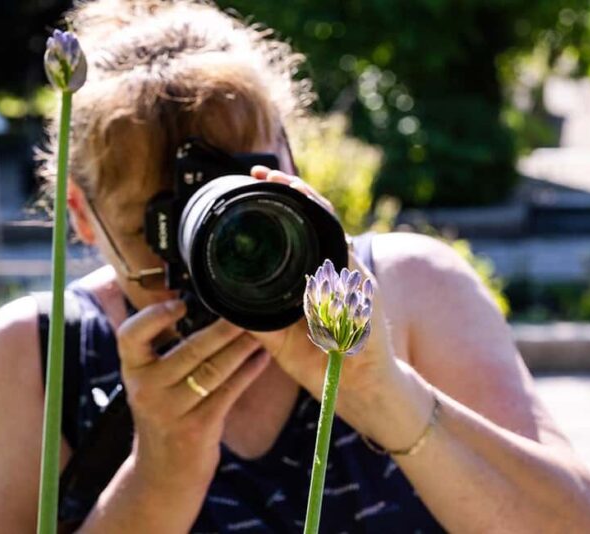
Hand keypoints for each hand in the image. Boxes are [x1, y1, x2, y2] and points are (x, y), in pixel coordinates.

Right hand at [116, 300, 269, 489]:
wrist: (162, 474)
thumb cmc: (162, 416)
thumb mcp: (149, 384)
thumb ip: (162, 351)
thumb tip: (198, 306)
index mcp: (133, 372)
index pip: (130, 336)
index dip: (153, 316)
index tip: (180, 302)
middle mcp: (146, 390)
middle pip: (189, 349)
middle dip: (223, 328)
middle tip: (245, 308)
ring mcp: (171, 411)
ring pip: (214, 369)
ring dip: (242, 347)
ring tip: (260, 329)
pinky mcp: (197, 428)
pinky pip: (229, 391)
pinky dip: (249, 372)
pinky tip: (262, 358)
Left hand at [248, 166, 398, 401]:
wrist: (362, 389)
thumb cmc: (321, 361)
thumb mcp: (279, 335)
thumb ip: (257, 313)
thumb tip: (223, 295)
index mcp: (320, 273)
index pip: (304, 226)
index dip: (285, 201)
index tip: (258, 181)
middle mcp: (340, 269)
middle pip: (321, 218)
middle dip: (295, 191)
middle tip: (266, 174)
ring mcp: (356, 280)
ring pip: (335, 232)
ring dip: (311, 207)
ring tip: (288, 186)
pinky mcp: (366, 297)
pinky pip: (346, 266)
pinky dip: (326, 251)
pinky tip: (307, 230)